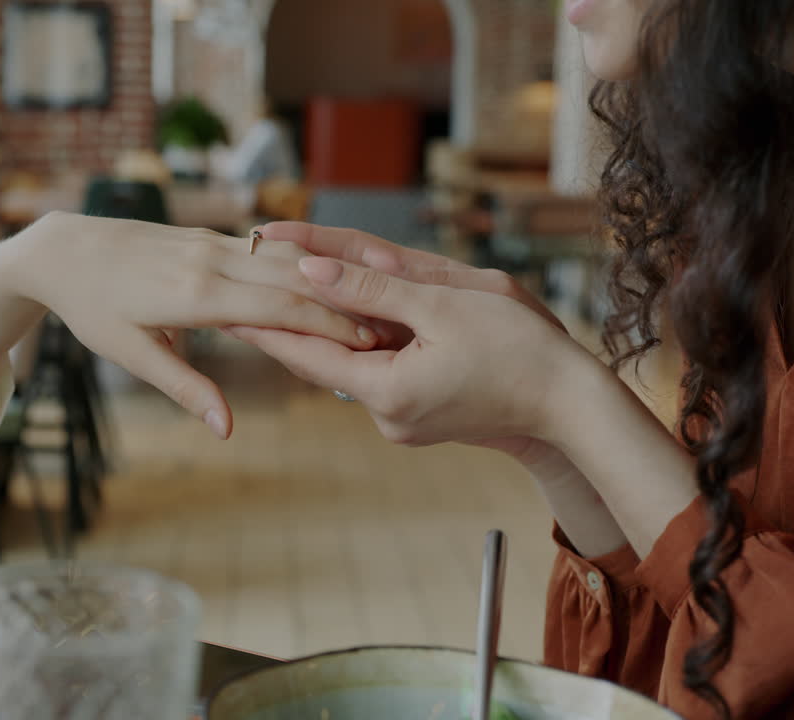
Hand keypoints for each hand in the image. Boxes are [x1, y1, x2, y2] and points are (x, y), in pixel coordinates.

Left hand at [0, 212, 377, 438]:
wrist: (63, 249)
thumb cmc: (92, 308)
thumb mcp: (132, 354)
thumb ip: (185, 388)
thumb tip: (226, 431)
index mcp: (196, 294)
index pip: (280, 308)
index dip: (329, 325)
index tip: (369, 343)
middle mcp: (210, 260)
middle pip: (294, 279)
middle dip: (343, 302)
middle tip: (389, 326)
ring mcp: (209, 242)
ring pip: (284, 259)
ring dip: (327, 281)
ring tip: (368, 305)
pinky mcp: (206, 234)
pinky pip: (263, 249)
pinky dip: (299, 266)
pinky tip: (324, 280)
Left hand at [259, 222, 568, 465]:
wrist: (573, 406)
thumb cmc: (521, 351)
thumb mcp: (445, 307)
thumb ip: (372, 289)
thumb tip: (311, 269)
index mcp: (387, 391)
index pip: (305, 354)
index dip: (263, 325)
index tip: (220, 306)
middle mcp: (386, 415)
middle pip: (325, 359)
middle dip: (293, 321)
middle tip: (247, 290)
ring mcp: (402, 422)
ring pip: (355, 363)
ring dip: (335, 329)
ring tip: (293, 292)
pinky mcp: (420, 419)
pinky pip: (381, 373)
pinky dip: (370, 344)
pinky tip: (358, 317)